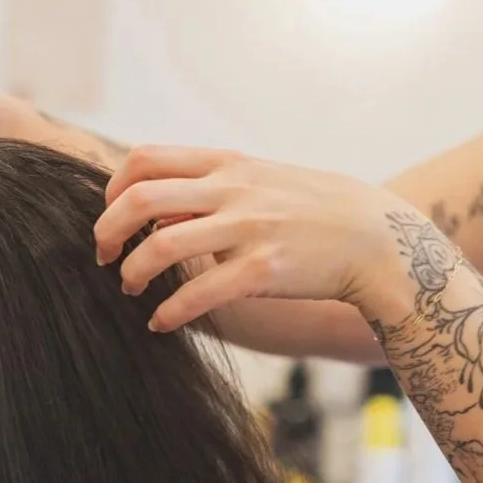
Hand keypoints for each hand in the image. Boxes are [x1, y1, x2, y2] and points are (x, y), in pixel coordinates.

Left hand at [96, 146, 418, 334]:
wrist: (378, 240)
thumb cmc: (314, 212)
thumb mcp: (261, 181)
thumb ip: (209, 188)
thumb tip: (155, 211)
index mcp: (227, 164)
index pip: (144, 159)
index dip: (112, 190)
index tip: (111, 219)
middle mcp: (233, 190)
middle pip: (138, 199)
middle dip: (106, 232)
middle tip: (103, 257)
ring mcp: (248, 229)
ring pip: (160, 247)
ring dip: (132, 273)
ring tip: (131, 288)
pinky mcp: (263, 271)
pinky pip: (198, 293)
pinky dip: (169, 312)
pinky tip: (161, 324)